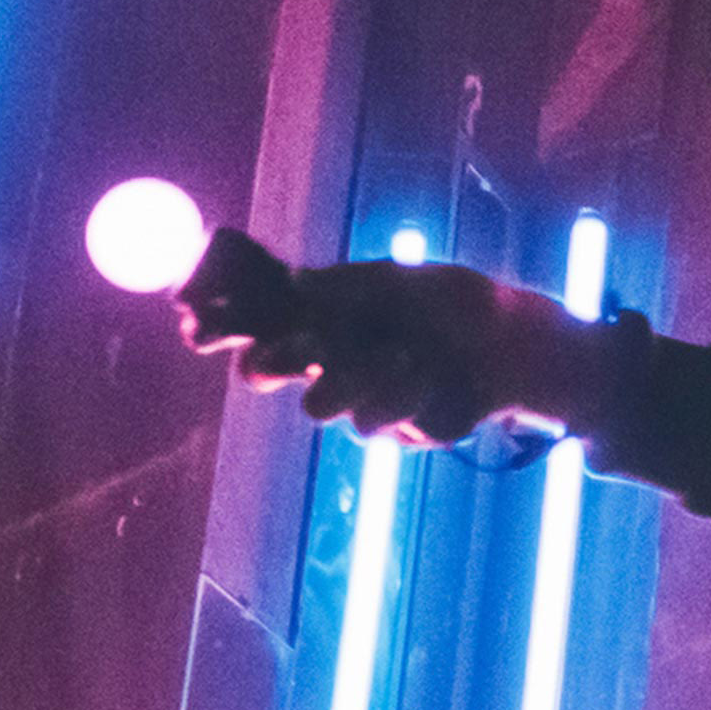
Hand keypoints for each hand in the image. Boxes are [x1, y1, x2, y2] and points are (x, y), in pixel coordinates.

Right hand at [201, 256, 609, 444]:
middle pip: (264, 365)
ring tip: (401, 355)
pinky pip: (370, 421)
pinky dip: (400, 395)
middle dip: (263, 359)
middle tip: (267, 356)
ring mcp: (354, 392)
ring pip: (316, 402)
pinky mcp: (388, 426)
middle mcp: (327, 352)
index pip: (253, 312)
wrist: (516, 348)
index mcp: (322, 308)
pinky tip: (428, 374)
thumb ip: (348, 288)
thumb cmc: (458, 306)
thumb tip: (292, 287)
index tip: (193, 318)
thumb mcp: (404, 283)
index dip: (217, 318)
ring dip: (353, 378)